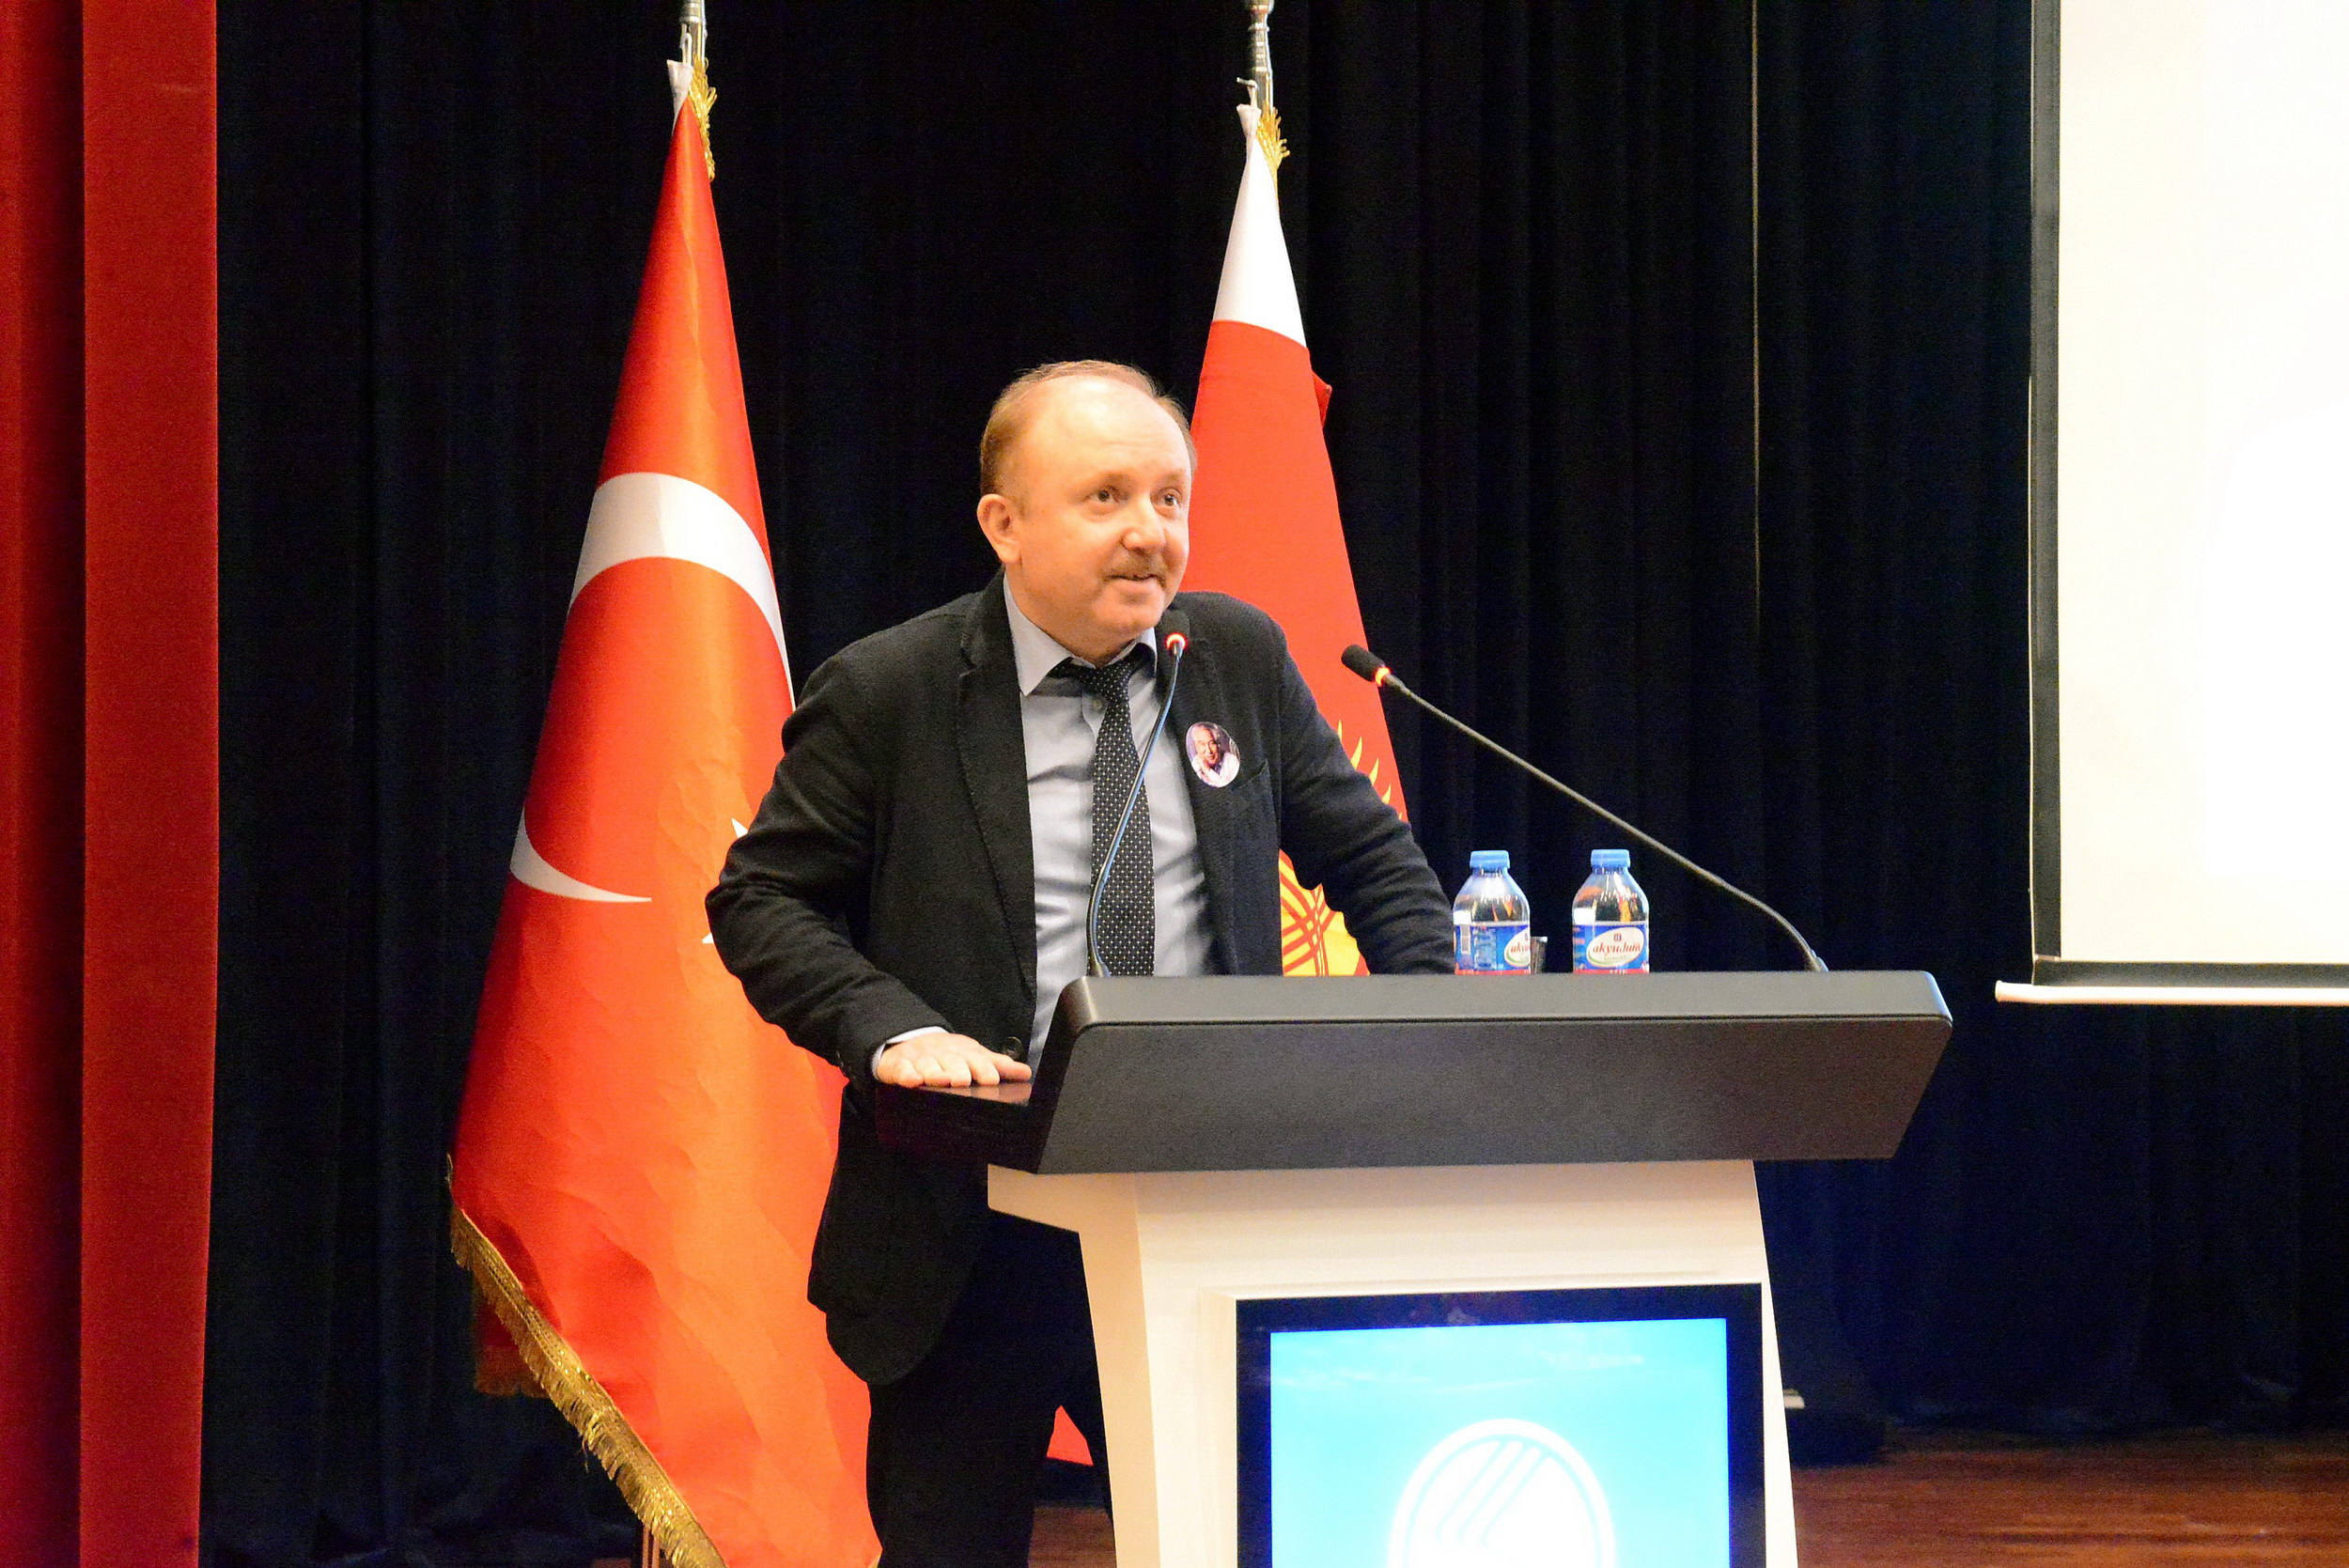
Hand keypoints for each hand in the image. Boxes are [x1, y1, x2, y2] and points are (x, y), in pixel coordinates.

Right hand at [876, 1033, 1033, 1088]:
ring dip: (934, 1072)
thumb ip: (998, 1065)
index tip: (991, 1079)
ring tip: (941, 1080)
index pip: (975, 1059)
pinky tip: (912, 1081)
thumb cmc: (948, 1055)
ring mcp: (920, 1059)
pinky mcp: (899, 1066)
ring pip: (927, 1066)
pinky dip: (906, 1075)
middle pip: (951, 1061)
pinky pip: (902, 1070)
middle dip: (957, 1070)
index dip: (983, 1069)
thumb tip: (1026, 1073)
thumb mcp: (973, 1056)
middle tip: (963, 1080)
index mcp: (963, 1052)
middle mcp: (942, 1053)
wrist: (910, 1041)